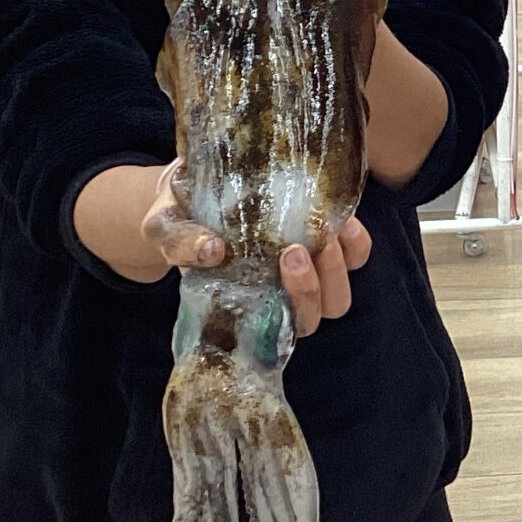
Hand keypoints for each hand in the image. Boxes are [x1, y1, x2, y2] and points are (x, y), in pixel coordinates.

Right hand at [145, 162, 373, 335]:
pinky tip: (344, 221)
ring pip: (338, 298)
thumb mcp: (165, 225)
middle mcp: (277, 297)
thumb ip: (179, 241)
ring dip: (337, 270)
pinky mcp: (325, 245)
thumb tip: (210, 251)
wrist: (194, 190)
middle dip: (309, 289)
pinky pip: (357, 258)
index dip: (278, 314)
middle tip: (292, 250)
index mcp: (241, 304)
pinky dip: (357, 245)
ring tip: (322, 233)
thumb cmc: (179, 217)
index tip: (275, 277)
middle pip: (312, 317)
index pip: (273, 332)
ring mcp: (305, 275)